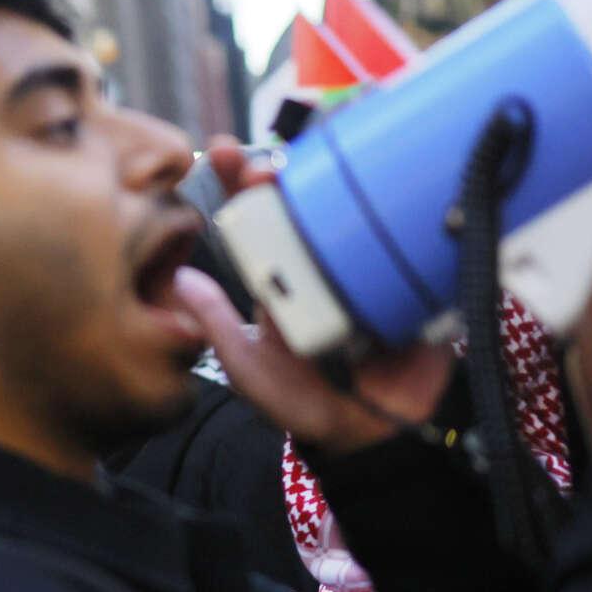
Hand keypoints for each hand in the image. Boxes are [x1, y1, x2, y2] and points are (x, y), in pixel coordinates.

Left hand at [180, 140, 456, 455]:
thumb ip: (218, 329)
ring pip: (352, 207)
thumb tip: (183, 280)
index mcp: (279, 276)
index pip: (255, 219)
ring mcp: (363, 269)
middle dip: (283, 170)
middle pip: (302, 200)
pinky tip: (390, 173)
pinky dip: (403, 203)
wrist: (368, 437)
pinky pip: (407, 236)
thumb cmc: (304, 404)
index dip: (239, 184)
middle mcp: (320, 264)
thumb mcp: (250, 370)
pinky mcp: (406, 280)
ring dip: (337, 173)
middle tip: (262, 163)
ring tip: (315, 158)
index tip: (223, 154)